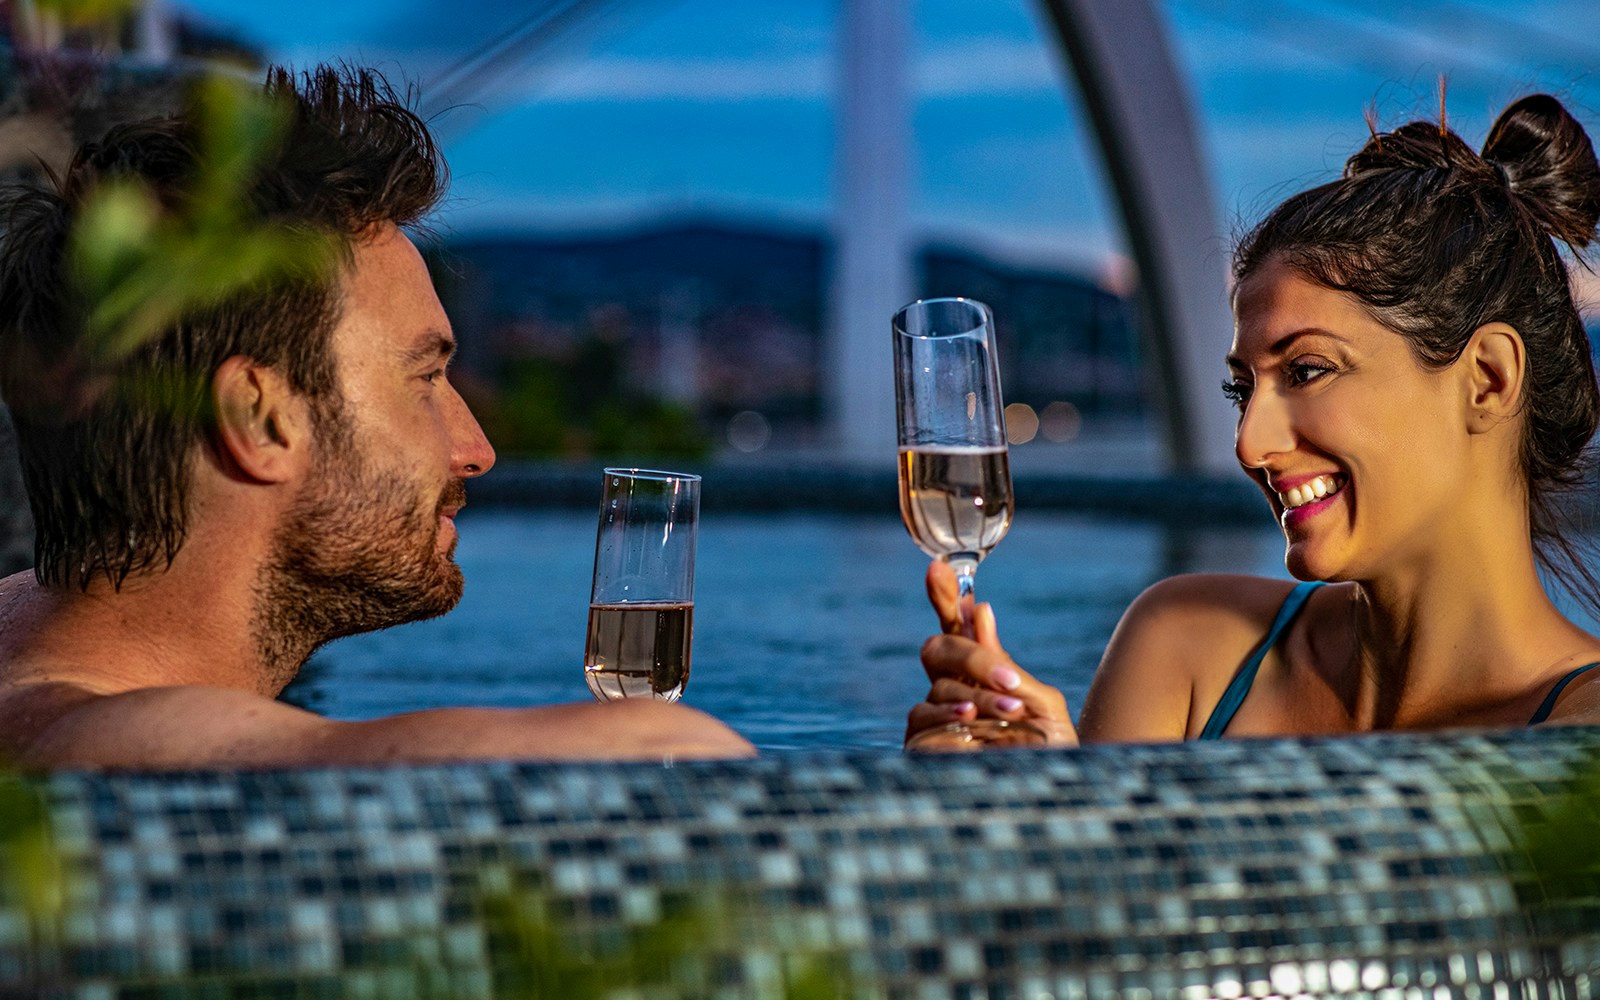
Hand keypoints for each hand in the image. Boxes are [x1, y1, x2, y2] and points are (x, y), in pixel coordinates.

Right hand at [904, 561, 1076, 745]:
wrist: (1053, 800)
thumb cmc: (1052, 756)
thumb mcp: (1042, 704)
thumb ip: (1006, 662)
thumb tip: (980, 611)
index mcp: (982, 676)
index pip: (955, 629)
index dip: (945, 597)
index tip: (937, 567)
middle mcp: (952, 694)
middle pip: (937, 650)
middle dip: (970, 656)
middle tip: (1008, 678)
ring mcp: (933, 721)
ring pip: (936, 687)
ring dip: (974, 697)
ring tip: (1011, 714)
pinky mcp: (920, 750)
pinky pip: (924, 722)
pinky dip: (953, 723)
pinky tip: (976, 732)